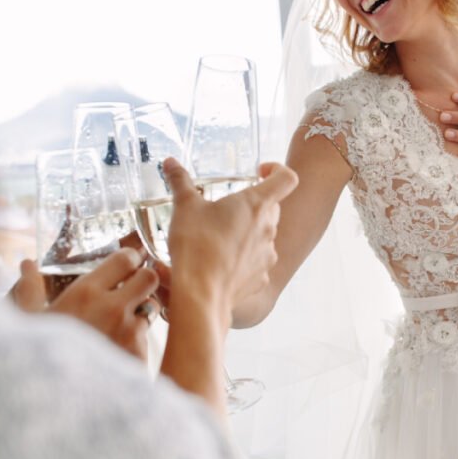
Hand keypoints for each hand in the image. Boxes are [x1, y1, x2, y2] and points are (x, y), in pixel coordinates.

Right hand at [11, 249, 159, 360]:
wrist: (55, 401)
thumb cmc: (37, 358)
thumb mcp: (28, 321)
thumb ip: (30, 289)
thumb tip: (27, 264)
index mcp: (85, 293)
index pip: (125, 259)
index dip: (130, 258)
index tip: (127, 263)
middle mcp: (113, 308)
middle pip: (150, 277)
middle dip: (144, 279)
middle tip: (133, 287)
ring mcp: (129, 332)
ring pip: (152, 307)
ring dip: (142, 309)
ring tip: (123, 320)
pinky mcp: (138, 354)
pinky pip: (147, 336)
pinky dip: (137, 338)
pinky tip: (120, 346)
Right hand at [163, 158, 298, 312]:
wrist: (201, 294)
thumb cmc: (196, 246)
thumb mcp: (184, 207)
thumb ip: (180, 182)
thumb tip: (171, 164)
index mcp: (256, 204)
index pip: (287, 178)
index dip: (277, 169)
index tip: (260, 172)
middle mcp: (269, 228)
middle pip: (273, 206)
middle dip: (254, 203)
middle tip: (228, 206)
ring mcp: (268, 255)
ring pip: (265, 235)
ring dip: (248, 231)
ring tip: (220, 236)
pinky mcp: (261, 277)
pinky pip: (257, 261)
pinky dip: (244, 257)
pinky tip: (222, 261)